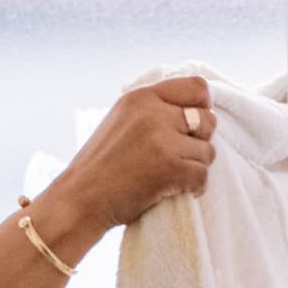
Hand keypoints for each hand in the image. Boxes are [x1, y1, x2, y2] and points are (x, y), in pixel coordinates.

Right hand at [58, 75, 217, 229]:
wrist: (79, 200)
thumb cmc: (99, 167)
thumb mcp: (120, 122)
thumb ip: (152, 111)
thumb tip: (195, 110)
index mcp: (140, 97)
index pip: (197, 87)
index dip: (203, 106)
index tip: (194, 125)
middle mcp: (153, 113)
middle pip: (208, 119)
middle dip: (200, 141)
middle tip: (179, 156)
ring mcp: (163, 141)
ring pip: (208, 151)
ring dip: (195, 167)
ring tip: (170, 176)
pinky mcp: (171, 168)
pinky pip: (202, 175)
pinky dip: (194, 188)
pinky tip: (175, 191)